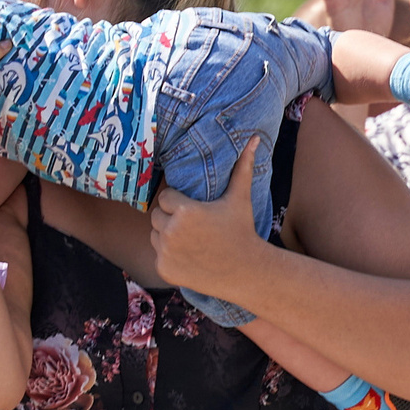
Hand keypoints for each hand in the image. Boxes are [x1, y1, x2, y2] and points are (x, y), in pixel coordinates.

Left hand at [149, 133, 264, 298]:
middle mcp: (171, 232)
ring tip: (191, 239)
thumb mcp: (240, 198)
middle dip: (171, 218)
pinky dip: (168, 255)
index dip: (178, 202)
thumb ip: (242, 167)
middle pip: (157, 215)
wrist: (245, 272)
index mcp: (185, 211)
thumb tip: (254, 137)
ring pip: (154, 235)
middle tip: (193, 225)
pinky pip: (157, 254)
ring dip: (166, 235)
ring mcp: (166, 253)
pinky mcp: (163, 269)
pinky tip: (189, 255)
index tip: (194, 209)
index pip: (165, 198)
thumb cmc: (242, 231)